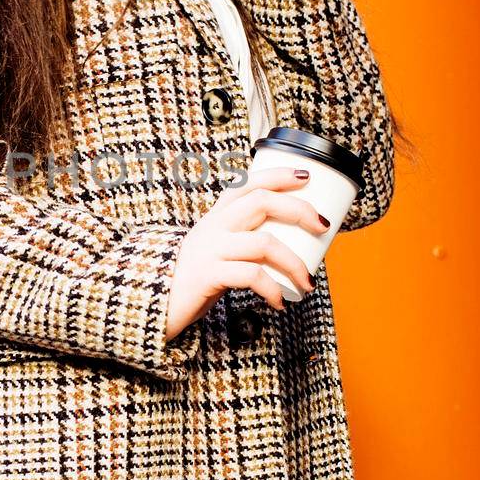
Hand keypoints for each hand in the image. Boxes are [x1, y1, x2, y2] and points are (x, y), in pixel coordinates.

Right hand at [164, 167, 329, 339]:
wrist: (157, 304)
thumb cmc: (196, 278)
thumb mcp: (217, 251)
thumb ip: (243, 242)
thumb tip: (290, 246)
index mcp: (217, 216)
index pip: (248, 183)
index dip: (278, 175)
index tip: (306, 176)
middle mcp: (213, 226)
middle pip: (261, 202)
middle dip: (298, 210)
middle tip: (322, 227)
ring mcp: (210, 249)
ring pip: (264, 243)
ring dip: (294, 263)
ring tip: (307, 282)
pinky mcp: (208, 275)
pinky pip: (251, 276)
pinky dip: (273, 290)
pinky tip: (280, 302)